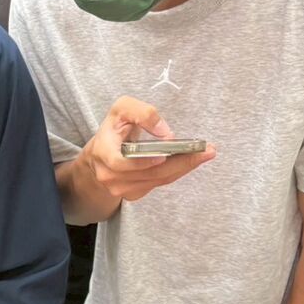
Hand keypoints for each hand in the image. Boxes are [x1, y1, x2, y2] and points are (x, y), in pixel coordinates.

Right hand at [82, 96, 215, 204]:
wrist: (98, 157)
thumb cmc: (112, 129)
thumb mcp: (121, 110)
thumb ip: (142, 113)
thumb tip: (165, 133)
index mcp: (103, 153)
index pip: (120, 162)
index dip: (142, 161)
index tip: (164, 156)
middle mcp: (110, 175)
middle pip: (150, 173)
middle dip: (180, 162)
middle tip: (205, 151)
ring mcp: (121, 188)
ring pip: (158, 180)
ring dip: (184, 167)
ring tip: (205, 153)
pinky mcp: (132, 194)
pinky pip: (159, 183)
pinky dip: (176, 171)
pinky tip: (191, 161)